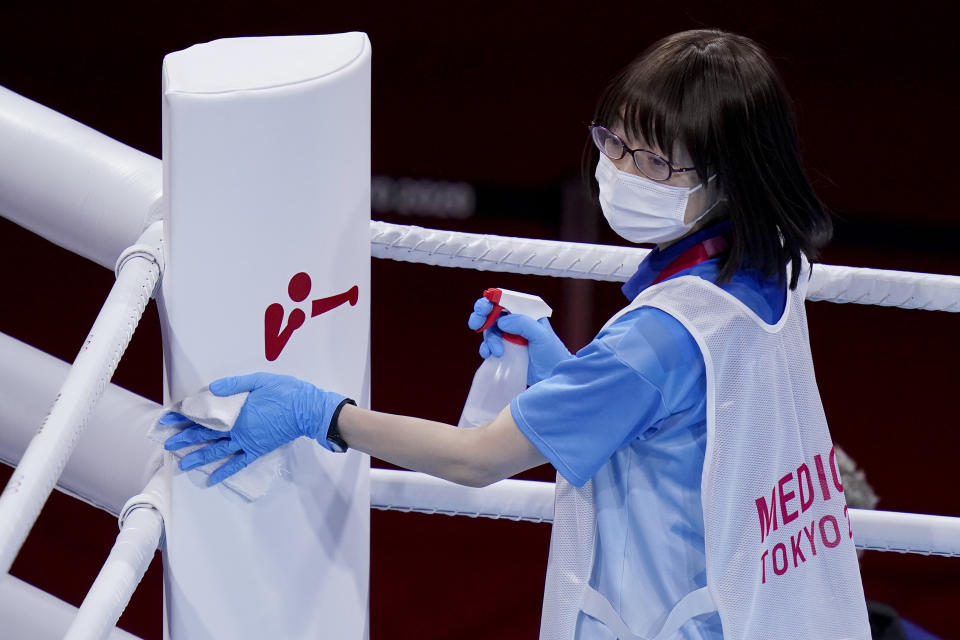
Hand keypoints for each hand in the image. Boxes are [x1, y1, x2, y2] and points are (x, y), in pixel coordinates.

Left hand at [162, 373, 350, 483]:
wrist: (307, 410)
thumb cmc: (285, 392)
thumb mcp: (259, 381)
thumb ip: (234, 385)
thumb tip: (210, 389)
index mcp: (235, 412)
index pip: (203, 415)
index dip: (184, 417)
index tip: (169, 420)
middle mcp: (236, 430)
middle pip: (205, 435)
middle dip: (184, 438)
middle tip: (167, 443)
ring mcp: (247, 442)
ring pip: (217, 451)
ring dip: (197, 458)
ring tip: (180, 464)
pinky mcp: (257, 450)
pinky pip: (238, 463)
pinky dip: (224, 471)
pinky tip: (211, 478)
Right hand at [467, 297, 572, 384]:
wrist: (552, 376)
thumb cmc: (551, 353)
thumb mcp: (541, 335)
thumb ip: (523, 324)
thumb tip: (501, 321)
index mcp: (525, 313)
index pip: (505, 301)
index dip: (491, 301)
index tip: (483, 309)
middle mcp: (515, 322)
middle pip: (492, 313)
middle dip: (482, 317)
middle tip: (476, 323)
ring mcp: (508, 336)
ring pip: (489, 331)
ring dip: (488, 340)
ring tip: (498, 351)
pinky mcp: (504, 350)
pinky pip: (489, 345)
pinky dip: (485, 348)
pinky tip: (488, 354)